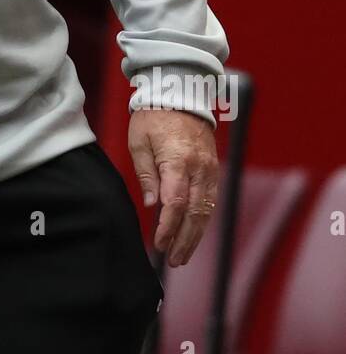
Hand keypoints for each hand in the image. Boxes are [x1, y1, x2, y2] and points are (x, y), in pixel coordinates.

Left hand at [128, 107, 218, 266]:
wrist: (180, 93)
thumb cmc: (153, 117)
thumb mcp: (140, 142)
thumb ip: (146, 174)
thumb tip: (153, 205)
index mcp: (178, 161)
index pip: (176, 203)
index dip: (169, 228)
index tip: (160, 245)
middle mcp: (199, 168)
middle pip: (195, 213)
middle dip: (185, 240)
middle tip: (173, 260)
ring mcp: (210, 169)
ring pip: (207, 210)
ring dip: (195, 235)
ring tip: (183, 255)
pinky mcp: (214, 169)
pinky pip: (211, 200)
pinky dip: (203, 220)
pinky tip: (193, 233)